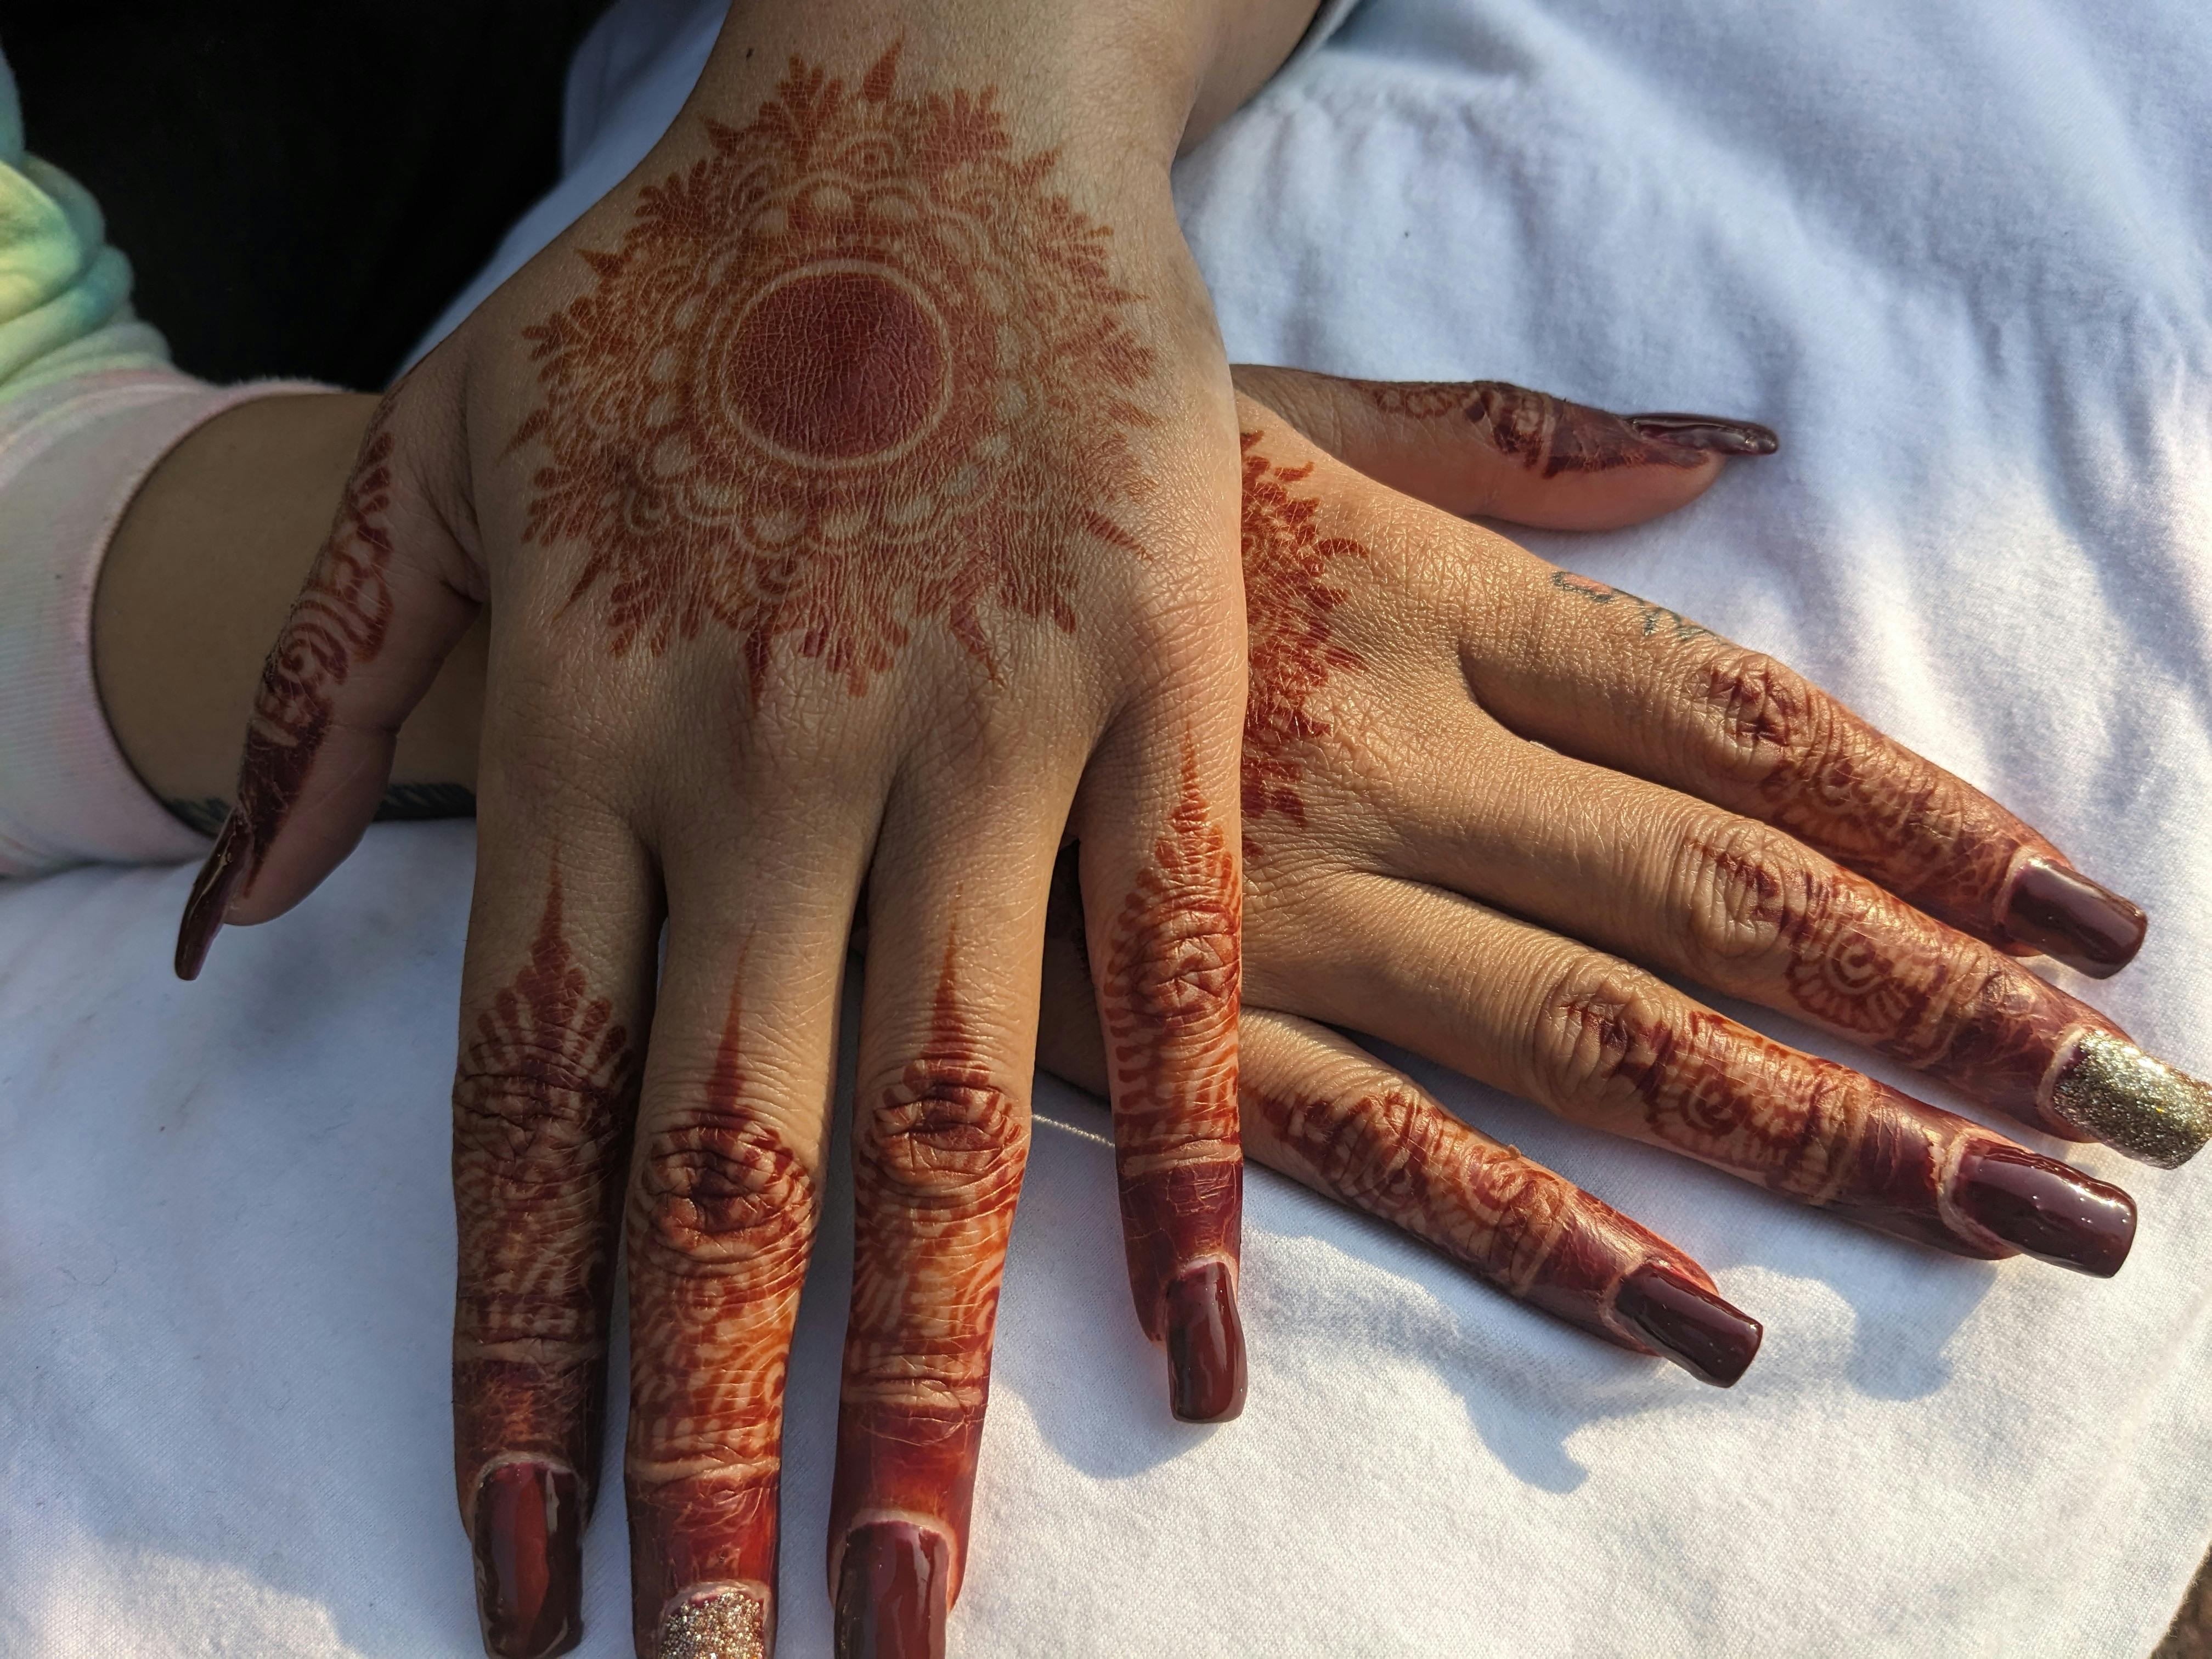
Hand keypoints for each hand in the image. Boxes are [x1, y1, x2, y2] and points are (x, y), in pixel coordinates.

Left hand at [167, 10, 1299, 1654]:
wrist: (922, 104)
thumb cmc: (682, 288)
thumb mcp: (442, 450)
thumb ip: (327, 693)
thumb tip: (223, 924)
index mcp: (590, 732)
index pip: (529, 1120)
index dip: (513, 1368)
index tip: (514, 1574)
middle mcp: (770, 770)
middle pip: (723, 1173)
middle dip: (702, 1453)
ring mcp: (979, 735)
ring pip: (945, 1116)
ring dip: (923, 1381)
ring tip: (912, 1594)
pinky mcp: (1154, 690)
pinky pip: (1176, 969)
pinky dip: (1189, 1167)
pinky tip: (1194, 1356)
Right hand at [1038, 366, 2205, 1391]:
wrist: (819, 543)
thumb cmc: (1081, 471)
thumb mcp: (1294, 416)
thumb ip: (1512, 438)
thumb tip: (1732, 445)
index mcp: (1430, 600)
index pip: (1737, 728)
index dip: (1927, 824)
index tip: (2088, 915)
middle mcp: (1388, 758)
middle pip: (1713, 900)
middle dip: (1937, 1012)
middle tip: (2122, 1118)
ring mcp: (1282, 908)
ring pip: (1591, 1039)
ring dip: (1814, 1136)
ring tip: (2001, 1215)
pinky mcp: (1167, 1028)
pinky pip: (1382, 1146)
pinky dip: (1545, 1238)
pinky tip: (1701, 1322)